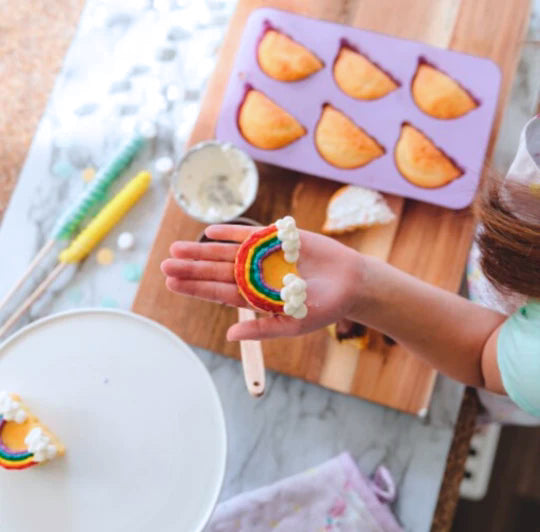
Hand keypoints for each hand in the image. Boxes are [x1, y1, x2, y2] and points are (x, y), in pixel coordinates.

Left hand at [161, 225, 364, 340]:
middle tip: (164, 265)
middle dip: (191, 268)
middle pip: (216, 271)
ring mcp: (263, 257)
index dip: (195, 287)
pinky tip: (208, 232)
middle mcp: (254, 276)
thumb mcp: (293, 324)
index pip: (218, 292)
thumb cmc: (324, 308)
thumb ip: (262, 328)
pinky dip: (229, 233)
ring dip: (201, 250)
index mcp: (256, 298)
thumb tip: (229, 336)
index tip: (172, 283)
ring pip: (225, 253)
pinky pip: (248, 235)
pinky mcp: (276, 240)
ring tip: (176, 249)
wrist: (351, 282)